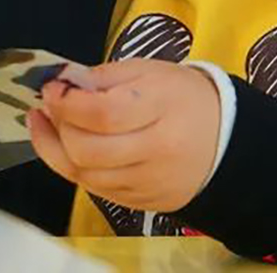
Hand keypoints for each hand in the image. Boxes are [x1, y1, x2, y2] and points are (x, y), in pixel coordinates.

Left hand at [28, 59, 220, 212]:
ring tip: (51, 124)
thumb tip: (62, 83)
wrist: (225, 141)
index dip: (67, 103)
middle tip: (51, 106)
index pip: (103, 113)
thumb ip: (104, 76)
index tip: (52, 88)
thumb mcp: (150, 72)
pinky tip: (69, 147)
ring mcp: (148, 183)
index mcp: (163, 109)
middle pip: (86, 150)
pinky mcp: (141, 203)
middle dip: (58, 127)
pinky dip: (75, 167)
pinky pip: (94, 189)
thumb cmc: (186, 98)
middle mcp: (156, 152)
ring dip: (57, 148)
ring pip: (84, 175)